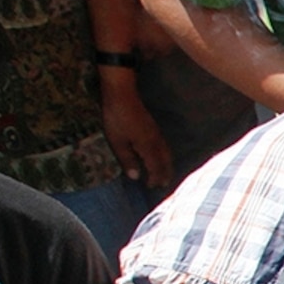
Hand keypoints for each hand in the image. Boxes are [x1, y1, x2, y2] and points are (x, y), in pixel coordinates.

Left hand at [96, 68, 172, 190]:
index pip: (156, 167)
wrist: (122, 95)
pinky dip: (165, 156)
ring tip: (165, 174)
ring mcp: (156, 133)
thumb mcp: (117, 142)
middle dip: (166, 174)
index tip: (152, 187)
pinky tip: (160, 156)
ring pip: (167, 153)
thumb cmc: (117, 119)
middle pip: (165, 161)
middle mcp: (155, 141)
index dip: (155, 179)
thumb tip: (136, 177)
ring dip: (167, 165)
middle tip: (164, 185)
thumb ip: (128, 160)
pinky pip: (164, 146)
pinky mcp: (153, 128)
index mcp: (147, 146)